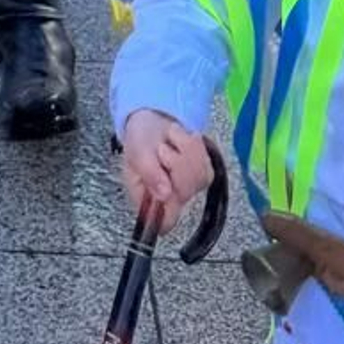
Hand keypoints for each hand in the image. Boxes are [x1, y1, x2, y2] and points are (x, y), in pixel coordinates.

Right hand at [120, 109, 214, 232]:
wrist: (154, 120)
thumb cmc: (140, 140)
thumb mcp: (137, 152)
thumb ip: (149, 173)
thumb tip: (164, 195)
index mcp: (147, 201)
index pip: (162, 223)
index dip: (168, 211)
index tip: (166, 186)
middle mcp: (169, 200)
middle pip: (184, 192)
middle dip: (175, 163)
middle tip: (162, 149)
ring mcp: (188, 189)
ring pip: (198, 177)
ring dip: (185, 150)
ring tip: (170, 141)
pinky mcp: (203, 175)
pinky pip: (206, 165)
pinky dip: (195, 147)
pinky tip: (182, 141)